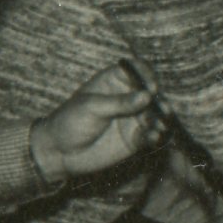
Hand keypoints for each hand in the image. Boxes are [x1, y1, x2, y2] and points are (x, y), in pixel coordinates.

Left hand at [29, 64, 159, 182]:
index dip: (147, 76)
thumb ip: (120, 102)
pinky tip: (154, 138)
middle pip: (151, 93)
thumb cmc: (70, 121)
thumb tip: (147, 96)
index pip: (137, 70)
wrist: (59, 152)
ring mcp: (132, 118)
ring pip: (155, 115)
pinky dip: (156, 136)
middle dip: (159, 102)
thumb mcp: (92, 107)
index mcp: (114, 81)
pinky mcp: (135, 139)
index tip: (151, 87)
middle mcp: (127, 98)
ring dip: (160, 121)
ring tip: (158, 128)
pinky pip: (151, 135)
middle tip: (163, 110)